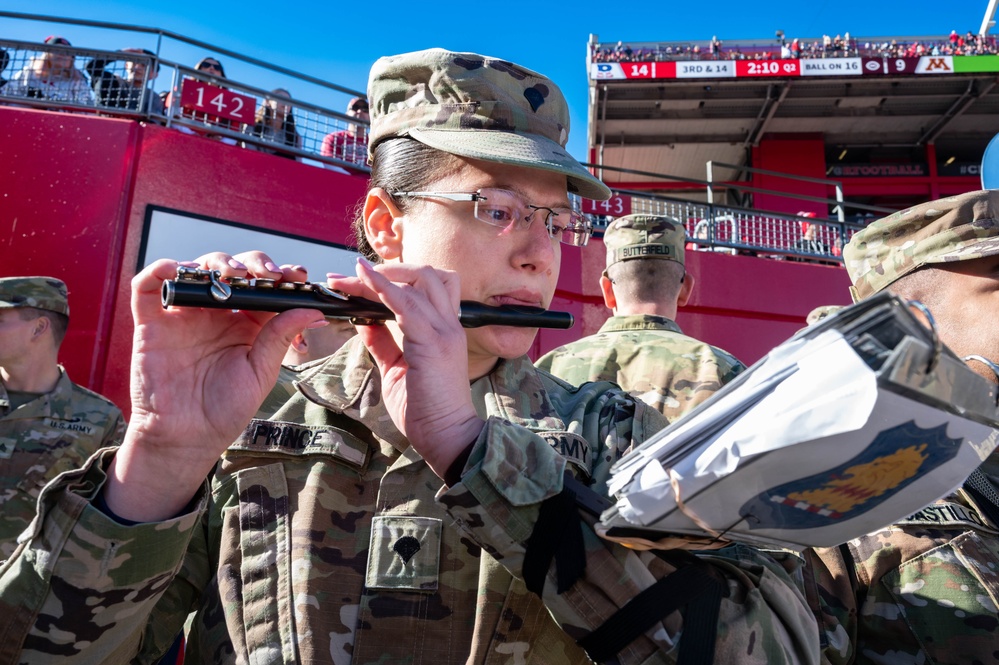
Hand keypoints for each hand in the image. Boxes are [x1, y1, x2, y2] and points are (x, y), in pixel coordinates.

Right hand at [105, 252, 324, 520]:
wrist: (186, 437)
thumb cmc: (226, 409)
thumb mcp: (261, 372)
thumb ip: (280, 337)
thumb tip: (314, 310)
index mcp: (247, 323)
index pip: (266, 287)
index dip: (282, 275)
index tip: (299, 276)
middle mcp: (216, 313)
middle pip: (233, 270)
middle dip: (252, 264)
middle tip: (266, 275)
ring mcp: (184, 315)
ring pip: (197, 270)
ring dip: (215, 262)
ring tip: (231, 274)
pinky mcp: (152, 323)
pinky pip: (148, 289)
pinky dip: (158, 271)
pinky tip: (177, 269)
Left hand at [329, 259, 484, 477]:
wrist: (447, 436)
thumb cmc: (425, 409)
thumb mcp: (397, 369)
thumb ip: (383, 342)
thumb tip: (363, 320)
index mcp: (443, 329)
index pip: (424, 287)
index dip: (393, 277)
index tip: (358, 277)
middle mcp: (448, 324)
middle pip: (425, 274)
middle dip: (388, 268)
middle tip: (352, 274)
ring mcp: (443, 331)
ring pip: (417, 281)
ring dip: (381, 274)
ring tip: (350, 276)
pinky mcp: (433, 343)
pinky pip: (406, 304)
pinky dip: (383, 287)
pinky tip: (362, 280)